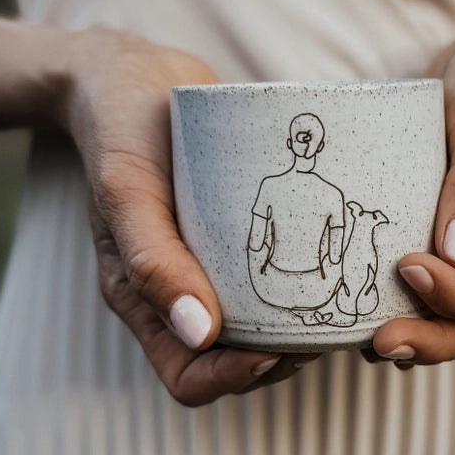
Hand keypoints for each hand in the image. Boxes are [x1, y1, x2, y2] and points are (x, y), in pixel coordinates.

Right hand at [61, 27, 320, 403]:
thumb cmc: (120, 130)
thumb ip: (152, 261)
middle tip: (321, 326)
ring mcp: (212, 272)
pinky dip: (304, 286)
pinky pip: (272, 284)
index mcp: (142, 301)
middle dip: (280, 359)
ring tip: (334, 302)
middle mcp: (180, 297)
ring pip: (261, 333)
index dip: (232, 377)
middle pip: (235, 365)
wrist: (133, 76)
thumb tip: (199, 332)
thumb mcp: (127, 189)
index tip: (274, 349)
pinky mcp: (240, 242)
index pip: (189, 378)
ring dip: (298, 331)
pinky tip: (334, 266)